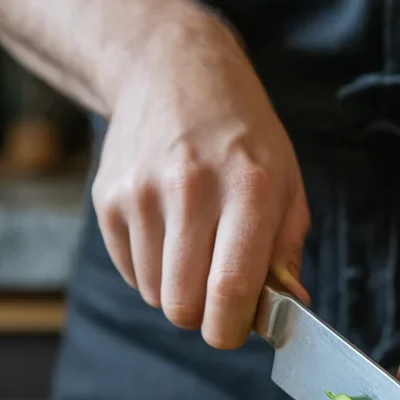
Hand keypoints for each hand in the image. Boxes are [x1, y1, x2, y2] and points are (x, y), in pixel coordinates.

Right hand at [92, 10, 309, 347]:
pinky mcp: (108, 198)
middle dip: (204, 317)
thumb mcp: (287, 179)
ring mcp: (142, 193)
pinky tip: (169, 231)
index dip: (233, 329)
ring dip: (178, 289)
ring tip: (195, 248)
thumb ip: (287, 249)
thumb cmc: (242, 135)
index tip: (238, 329)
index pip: (231, 289)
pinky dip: (151, 269)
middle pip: (184, 306)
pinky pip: (131, 273)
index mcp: (251, 188)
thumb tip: (290, 307)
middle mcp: (191, 188)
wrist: (172, 70)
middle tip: (220, 296)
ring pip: (155, 295)